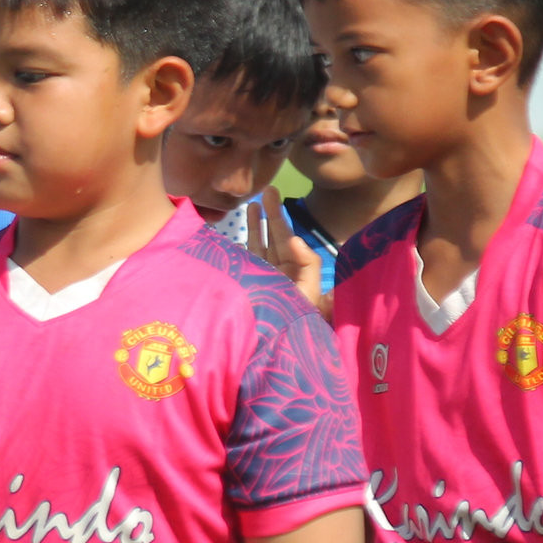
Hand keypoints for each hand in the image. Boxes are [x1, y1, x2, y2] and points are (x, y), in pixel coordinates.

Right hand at [245, 187, 328, 317]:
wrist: (275, 352)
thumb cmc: (295, 323)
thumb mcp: (310, 293)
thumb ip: (308, 264)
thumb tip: (294, 239)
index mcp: (294, 273)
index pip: (287, 242)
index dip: (280, 222)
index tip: (272, 201)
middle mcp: (277, 275)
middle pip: (273, 240)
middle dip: (269, 216)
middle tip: (267, 191)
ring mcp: (261, 281)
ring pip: (257, 248)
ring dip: (255, 227)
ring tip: (251, 205)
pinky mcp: (246, 288)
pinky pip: (243, 264)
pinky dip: (239, 249)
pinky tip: (233, 234)